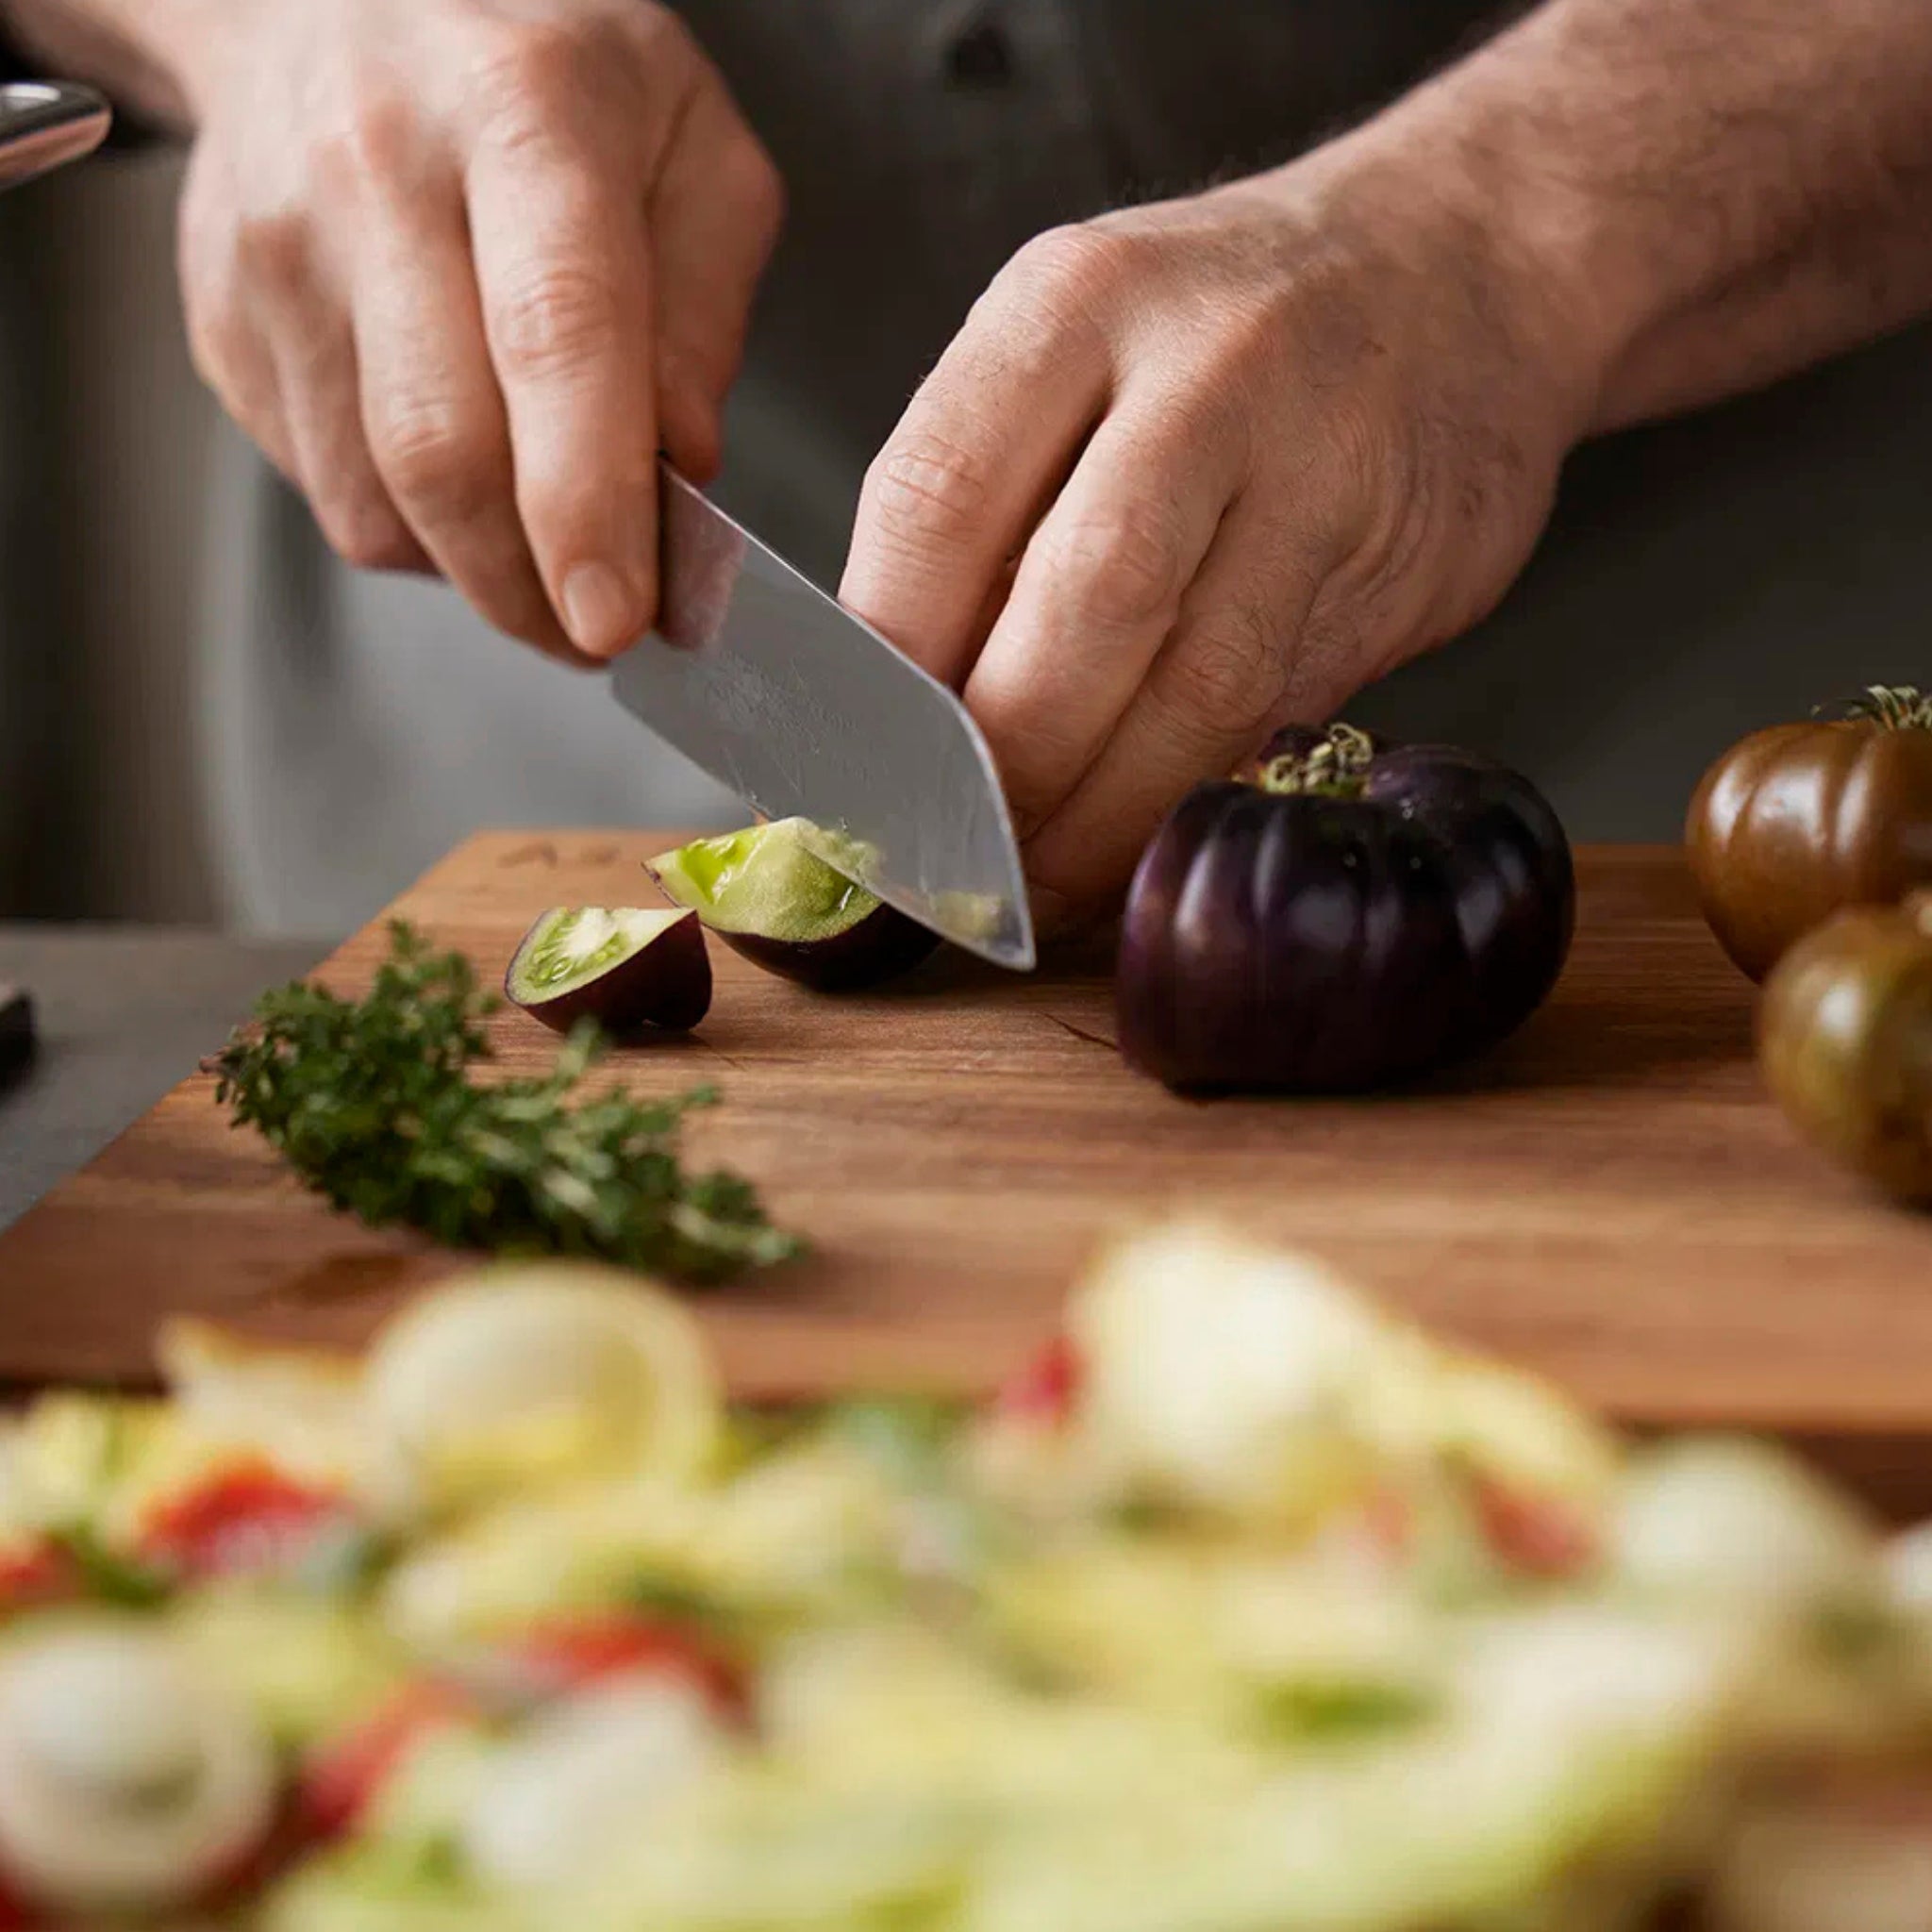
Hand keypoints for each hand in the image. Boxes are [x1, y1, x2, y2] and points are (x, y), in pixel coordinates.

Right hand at [173, 0, 781, 659]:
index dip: (583, 503)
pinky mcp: (225, 320)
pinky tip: (460, 475)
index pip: (554, 336)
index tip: (616, 616)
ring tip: (540, 548)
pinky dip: (410, 528)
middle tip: (595, 631)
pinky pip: (325, 487)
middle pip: (439, 449)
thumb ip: (704, 305)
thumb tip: (681, 461)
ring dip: (472, 571)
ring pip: (372, 496)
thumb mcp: (686, 139)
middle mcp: (377, 172)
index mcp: (521, 114)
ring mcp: (278, 250)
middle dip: (527, 587)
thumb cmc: (537, 71)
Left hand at [840, 145, 1597, 921]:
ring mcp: (1323, 467)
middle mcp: (1208, 370)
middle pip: (1082, 602)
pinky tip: (1138, 841)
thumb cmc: (1219, 334)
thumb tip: (895, 716)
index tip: (863, 767)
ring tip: (1040, 888)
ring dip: (1106, 816)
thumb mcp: (1078, 349)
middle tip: (954, 855)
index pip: (936, 501)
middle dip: (1007, 762)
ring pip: (1201, 685)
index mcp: (1074, 303)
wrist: (1465, 266)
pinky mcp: (1405, 562)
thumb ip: (987, 510)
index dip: (888, 665)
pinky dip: (1195, 795)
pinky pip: (1282, 712)